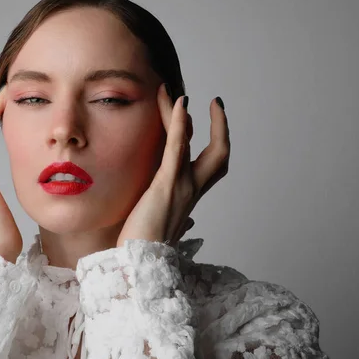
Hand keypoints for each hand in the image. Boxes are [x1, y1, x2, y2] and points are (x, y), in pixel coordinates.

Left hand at [116, 84, 229, 248]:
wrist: (140, 266)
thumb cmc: (145, 247)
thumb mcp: (160, 223)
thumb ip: (169, 213)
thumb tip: (182, 218)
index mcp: (191, 197)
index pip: (212, 164)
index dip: (216, 140)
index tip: (208, 121)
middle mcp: (192, 190)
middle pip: (218, 151)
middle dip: (218, 126)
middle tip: (212, 102)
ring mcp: (182, 186)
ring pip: (192, 143)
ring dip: (181, 114)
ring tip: (172, 92)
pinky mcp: (167, 185)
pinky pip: (178, 149)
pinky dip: (180, 125)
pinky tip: (179, 104)